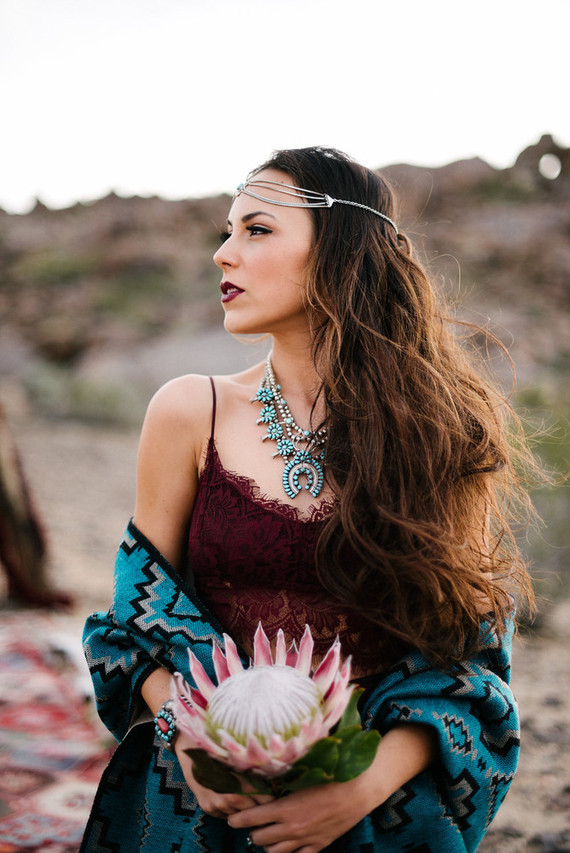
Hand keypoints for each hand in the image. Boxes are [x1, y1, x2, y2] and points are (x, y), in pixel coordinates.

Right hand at [174, 740, 273, 818]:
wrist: (191, 748)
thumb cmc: (221, 749)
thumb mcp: (242, 757)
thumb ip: (258, 771)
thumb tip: (279, 779)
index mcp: (243, 782)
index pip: (267, 801)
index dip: (272, 799)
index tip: (275, 794)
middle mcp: (231, 797)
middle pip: (254, 812)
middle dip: (258, 806)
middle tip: (262, 798)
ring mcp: (218, 804)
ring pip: (240, 815)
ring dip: (243, 808)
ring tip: (243, 793)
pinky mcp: (208, 808)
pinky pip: (225, 815)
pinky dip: (229, 809)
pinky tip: (228, 796)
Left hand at [227, 774, 373, 852]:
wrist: (357, 790)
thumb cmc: (330, 777)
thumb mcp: (302, 778)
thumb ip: (283, 784)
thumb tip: (266, 782)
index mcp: (285, 808)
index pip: (252, 818)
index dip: (238, 820)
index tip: (231, 819)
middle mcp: (291, 828)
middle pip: (260, 838)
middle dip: (252, 832)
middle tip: (251, 825)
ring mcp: (304, 840)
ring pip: (275, 852)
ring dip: (267, 845)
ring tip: (266, 837)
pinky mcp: (318, 846)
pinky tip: (287, 848)